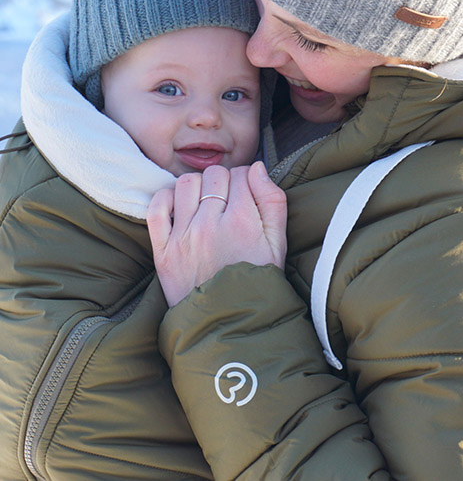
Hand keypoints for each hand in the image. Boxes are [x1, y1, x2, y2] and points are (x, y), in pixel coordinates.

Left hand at [147, 161, 286, 305]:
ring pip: (186, 184)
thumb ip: (272, 202)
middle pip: (214, 175)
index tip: (246, 193)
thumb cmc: (258, 283)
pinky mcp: (162, 250)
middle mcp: (210, 224)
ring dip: (198, 186)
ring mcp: (183, 237)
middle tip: (229, 199)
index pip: (241, 174)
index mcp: (242, 221)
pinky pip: (156, 207)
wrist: (229, 322)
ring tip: (206, 202)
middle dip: (225, 181)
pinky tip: (180, 206)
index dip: (246, 179)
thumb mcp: (278, 245)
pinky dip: (166, 198)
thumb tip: (256, 168)